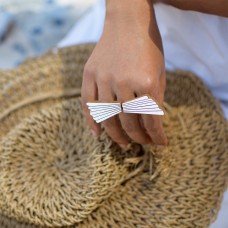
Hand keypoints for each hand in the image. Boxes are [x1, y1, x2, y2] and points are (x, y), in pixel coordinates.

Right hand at [82, 0, 166, 146]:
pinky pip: (88, 105)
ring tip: (123, 144)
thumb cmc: (148, 46)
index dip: (157, 136)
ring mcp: (104, 79)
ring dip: (116, 136)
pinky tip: (97, 135)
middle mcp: (124, 83)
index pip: (152, 119)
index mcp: (148, 82)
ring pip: (108, 118)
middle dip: (138, 138)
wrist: (128, 20)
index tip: (160, 144)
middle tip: (141, 144)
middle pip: (129, 122)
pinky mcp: (90, 75)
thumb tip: (152, 124)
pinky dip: (92, 122)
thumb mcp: (160, 72)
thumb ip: (155, 99)